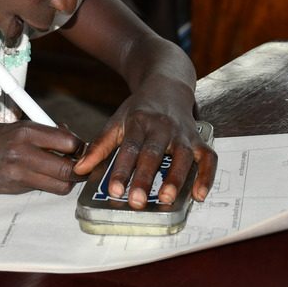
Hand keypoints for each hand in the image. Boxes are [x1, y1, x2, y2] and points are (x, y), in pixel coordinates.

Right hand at [0, 122, 85, 196]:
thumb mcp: (14, 127)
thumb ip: (41, 132)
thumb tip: (69, 136)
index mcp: (25, 131)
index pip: (68, 142)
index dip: (80, 146)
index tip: (80, 147)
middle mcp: (24, 153)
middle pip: (68, 168)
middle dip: (80, 168)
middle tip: (81, 165)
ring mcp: (20, 174)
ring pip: (60, 185)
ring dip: (67, 180)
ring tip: (64, 171)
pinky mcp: (17, 189)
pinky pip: (44, 188)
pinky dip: (51, 184)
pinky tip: (44, 175)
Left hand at [74, 87, 217, 208]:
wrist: (167, 85)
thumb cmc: (140, 110)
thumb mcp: (117, 121)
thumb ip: (99, 146)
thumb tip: (79, 169)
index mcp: (138, 122)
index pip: (129, 147)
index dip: (122, 169)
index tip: (115, 189)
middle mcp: (162, 127)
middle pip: (153, 153)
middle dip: (145, 178)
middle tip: (136, 200)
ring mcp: (183, 133)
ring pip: (182, 156)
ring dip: (175, 178)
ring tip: (166, 199)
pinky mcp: (199, 139)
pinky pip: (208, 157)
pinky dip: (206, 176)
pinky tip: (199, 196)